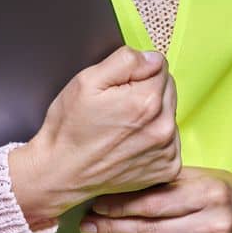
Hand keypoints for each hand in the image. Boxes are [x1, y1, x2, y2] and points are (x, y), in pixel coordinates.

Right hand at [10, 45, 180, 227]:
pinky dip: (155, 140)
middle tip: (117, 107)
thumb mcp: (87, 80)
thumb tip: (153, 58)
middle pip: (168, 89)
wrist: (60, 173)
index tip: (117, 88)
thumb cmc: (70, 128)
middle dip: (146, 91)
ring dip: (152, 116)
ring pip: (169, 114)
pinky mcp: (168, 168)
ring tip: (122, 128)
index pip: (159, 66)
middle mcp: (163, 126)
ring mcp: (167, 150)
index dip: (136, 72)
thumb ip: (125, 61)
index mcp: (147, 101)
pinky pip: (171, 140)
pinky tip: (131, 144)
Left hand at [76, 166, 231, 232]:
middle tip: (87, 228)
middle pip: (151, 231)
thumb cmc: (219, 193)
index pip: (155, 204)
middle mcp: (213, 226)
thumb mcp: (196, 177)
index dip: (121, 207)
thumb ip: (161, 183)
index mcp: (208, 194)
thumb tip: (115, 187)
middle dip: (113, 230)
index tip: (96, 206)